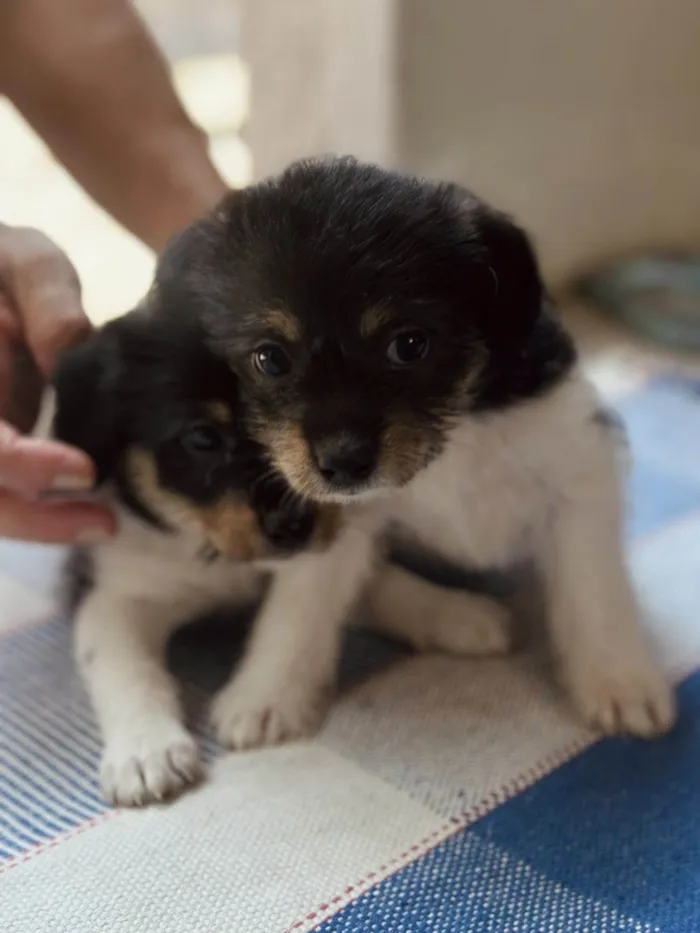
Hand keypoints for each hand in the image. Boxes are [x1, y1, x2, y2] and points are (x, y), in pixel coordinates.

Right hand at [0, 225, 114, 542]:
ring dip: (33, 522)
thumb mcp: (23, 259)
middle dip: (33, 517)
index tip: (85, 471)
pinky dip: (31, 510)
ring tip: (99, 524)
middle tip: (104, 523)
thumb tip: (66, 358)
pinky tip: (78, 509)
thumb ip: (47, 301)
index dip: (25, 464)